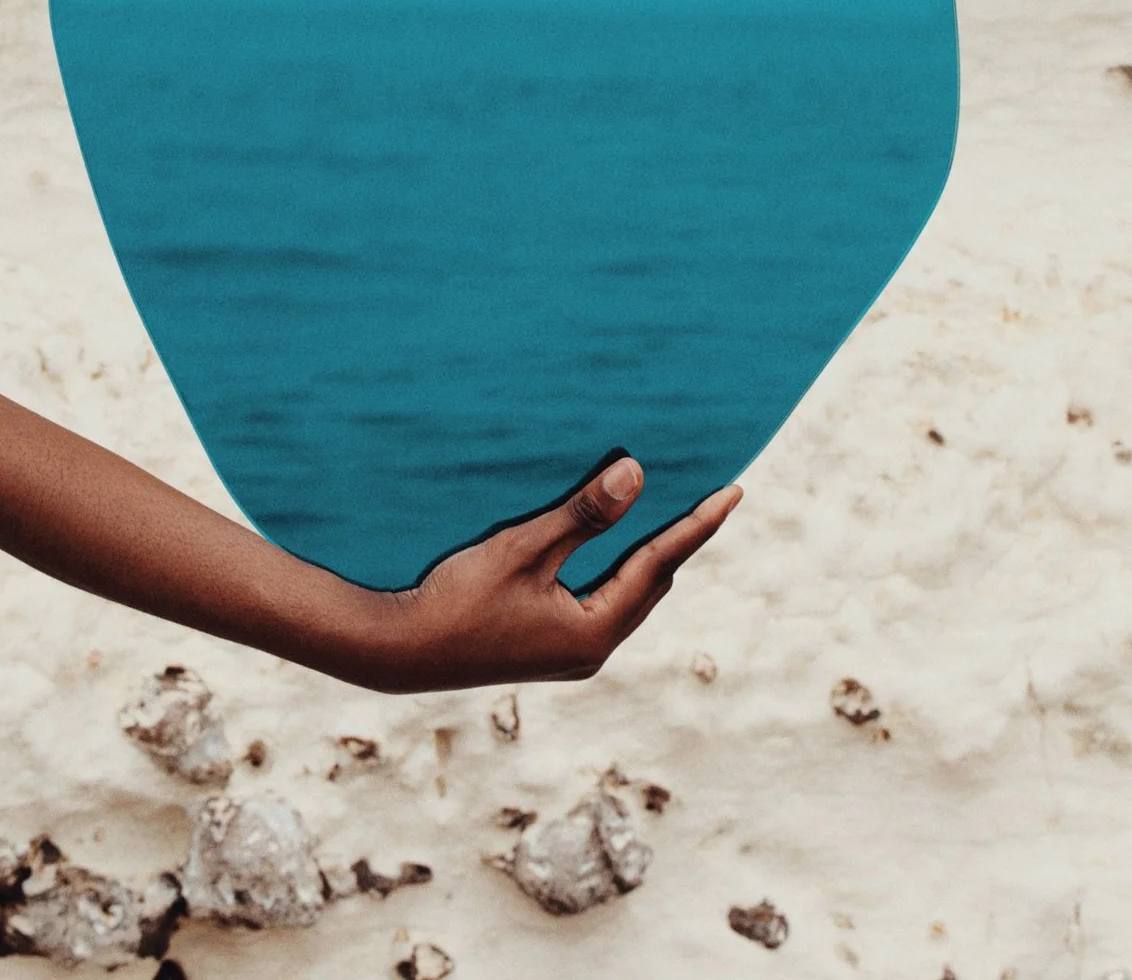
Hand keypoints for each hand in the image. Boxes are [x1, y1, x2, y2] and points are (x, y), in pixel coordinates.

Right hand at [359, 456, 741, 692]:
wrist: (398, 652)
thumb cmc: (457, 599)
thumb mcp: (523, 550)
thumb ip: (582, 516)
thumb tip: (637, 477)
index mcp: (593, 632)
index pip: (659, 565)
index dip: (697, 525)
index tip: (734, 492)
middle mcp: (590, 650)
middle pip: (651, 584)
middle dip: (681, 539)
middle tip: (712, 497)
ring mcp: (568, 653)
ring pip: (626, 595)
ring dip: (648, 554)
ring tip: (673, 515)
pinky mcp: (546, 648)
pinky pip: (601, 601)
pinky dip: (617, 568)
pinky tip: (613, 546)